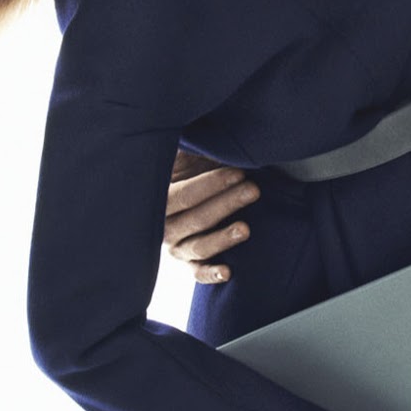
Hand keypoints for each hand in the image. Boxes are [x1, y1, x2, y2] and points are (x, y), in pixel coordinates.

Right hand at [165, 150, 259, 283]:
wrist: (170, 194)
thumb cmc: (183, 169)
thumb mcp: (181, 156)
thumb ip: (189, 149)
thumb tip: (210, 137)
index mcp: (158, 199)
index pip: (183, 195)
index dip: (210, 185)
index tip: (239, 172)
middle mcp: (163, 227)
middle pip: (196, 219)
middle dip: (226, 203)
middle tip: (253, 189)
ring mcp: (175, 247)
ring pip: (199, 246)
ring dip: (223, 238)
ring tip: (246, 229)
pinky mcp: (188, 263)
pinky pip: (197, 273)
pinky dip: (211, 274)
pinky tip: (228, 273)